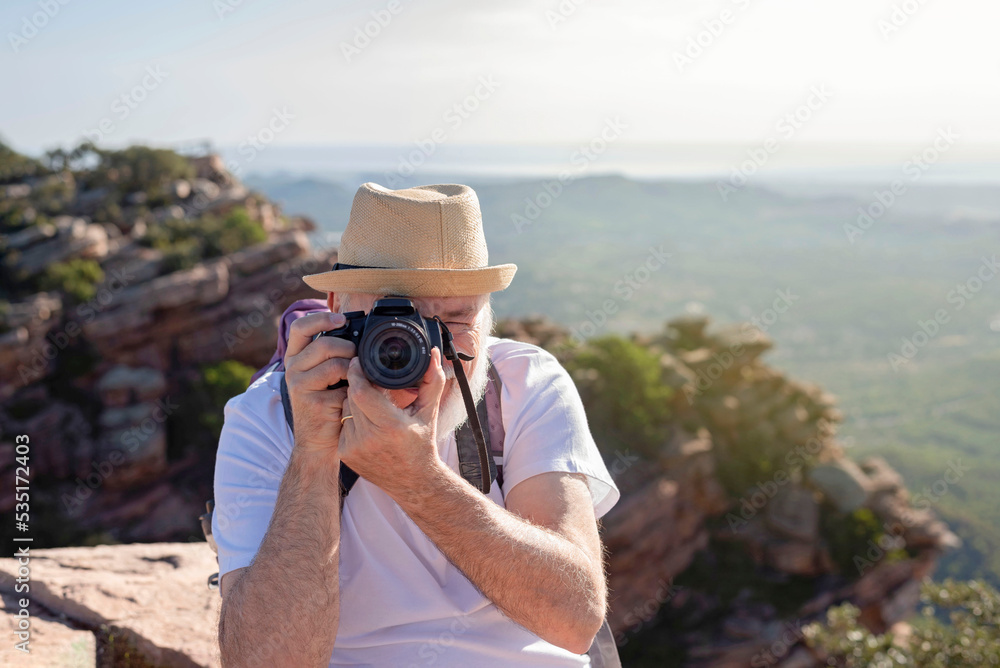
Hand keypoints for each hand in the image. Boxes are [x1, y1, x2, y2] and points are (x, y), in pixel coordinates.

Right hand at [283, 311, 354, 455]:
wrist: (319, 441)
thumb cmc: (328, 403)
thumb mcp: (326, 374)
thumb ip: (332, 354)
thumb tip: (358, 333)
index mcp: (295, 358)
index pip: (300, 327)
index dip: (321, 318)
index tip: (341, 318)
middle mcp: (292, 369)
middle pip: (324, 345)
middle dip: (348, 349)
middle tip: (357, 360)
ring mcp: (300, 386)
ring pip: (335, 364)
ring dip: (353, 370)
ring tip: (354, 380)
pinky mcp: (312, 402)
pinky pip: (343, 386)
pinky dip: (353, 390)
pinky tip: (349, 398)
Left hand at [338, 347, 447, 497]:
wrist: (413, 481)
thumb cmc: (422, 444)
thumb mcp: (429, 411)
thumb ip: (432, 380)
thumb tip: (432, 353)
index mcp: (390, 425)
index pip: (360, 392)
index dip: (357, 373)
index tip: (359, 362)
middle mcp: (369, 438)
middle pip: (351, 397)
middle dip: (358, 385)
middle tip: (368, 380)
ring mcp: (354, 448)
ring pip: (345, 409)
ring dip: (354, 401)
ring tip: (372, 403)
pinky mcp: (345, 454)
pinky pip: (342, 424)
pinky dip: (351, 418)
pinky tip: (366, 422)